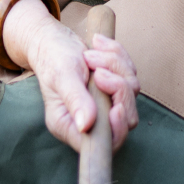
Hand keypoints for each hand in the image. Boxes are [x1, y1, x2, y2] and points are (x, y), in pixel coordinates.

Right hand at [8, 5, 139, 153]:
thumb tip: (86, 125)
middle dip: (118, 88)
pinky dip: (118, 56)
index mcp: (69, 125)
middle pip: (126, 118)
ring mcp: (105, 104)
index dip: (116, 130)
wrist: (53, 40)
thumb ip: (75, 100)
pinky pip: (130, 73)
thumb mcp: (62, 77)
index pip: (101, 144)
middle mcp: (90, 119)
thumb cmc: (52, 59)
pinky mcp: (114, 88)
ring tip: (90, 54)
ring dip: (115, 66)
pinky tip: (98, 46)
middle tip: (98, 70)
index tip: (116, 107)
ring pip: (131, 92)